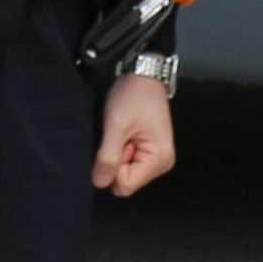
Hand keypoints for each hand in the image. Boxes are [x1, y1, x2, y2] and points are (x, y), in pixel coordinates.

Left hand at [93, 68, 179, 195]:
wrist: (144, 76)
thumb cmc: (133, 97)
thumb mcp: (116, 126)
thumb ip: (107, 157)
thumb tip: (100, 184)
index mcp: (159, 159)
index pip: (125, 185)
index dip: (113, 167)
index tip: (120, 141)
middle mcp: (163, 163)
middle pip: (127, 181)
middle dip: (118, 161)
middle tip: (123, 135)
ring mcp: (158, 159)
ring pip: (126, 173)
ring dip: (120, 154)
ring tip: (126, 132)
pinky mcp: (152, 153)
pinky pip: (130, 163)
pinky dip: (123, 150)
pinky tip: (128, 133)